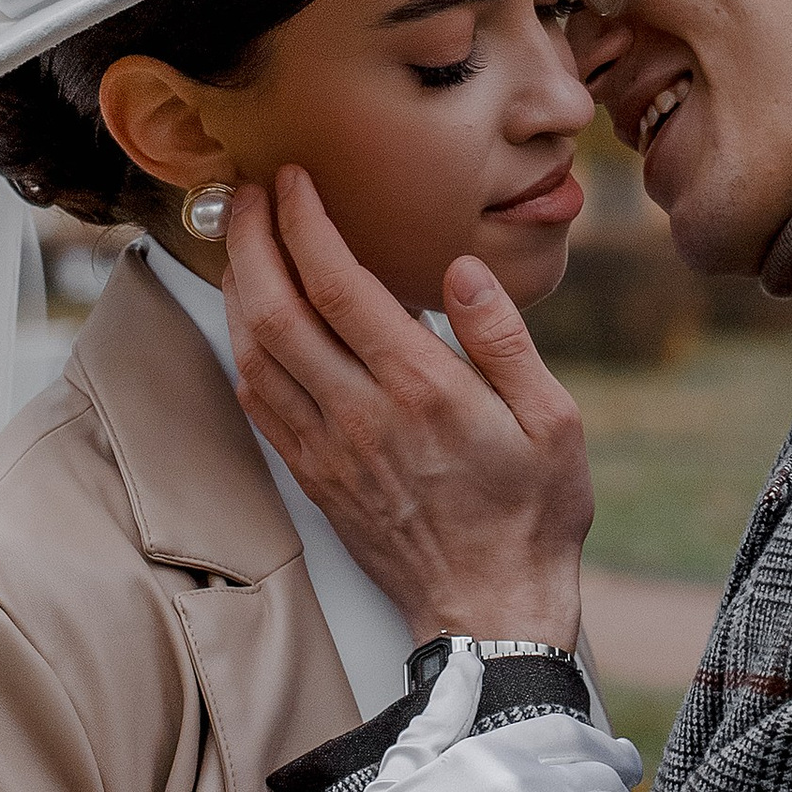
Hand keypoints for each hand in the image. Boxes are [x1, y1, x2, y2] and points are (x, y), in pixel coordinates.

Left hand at [219, 168, 594, 644]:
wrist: (490, 611)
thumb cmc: (533, 514)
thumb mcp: (553, 420)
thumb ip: (503, 339)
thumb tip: (461, 270)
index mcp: (422, 389)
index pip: (338, 285)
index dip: (304, 223)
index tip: (293, 180)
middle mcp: (362, 415)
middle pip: (275, 311)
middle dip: (251, 240)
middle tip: (247, 192)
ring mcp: (329, 450)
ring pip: (254, 356)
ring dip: (238, 289)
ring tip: (242, 241)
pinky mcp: (314, 478)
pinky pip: (260, 403)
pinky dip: (243, 350)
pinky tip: (249, 321)